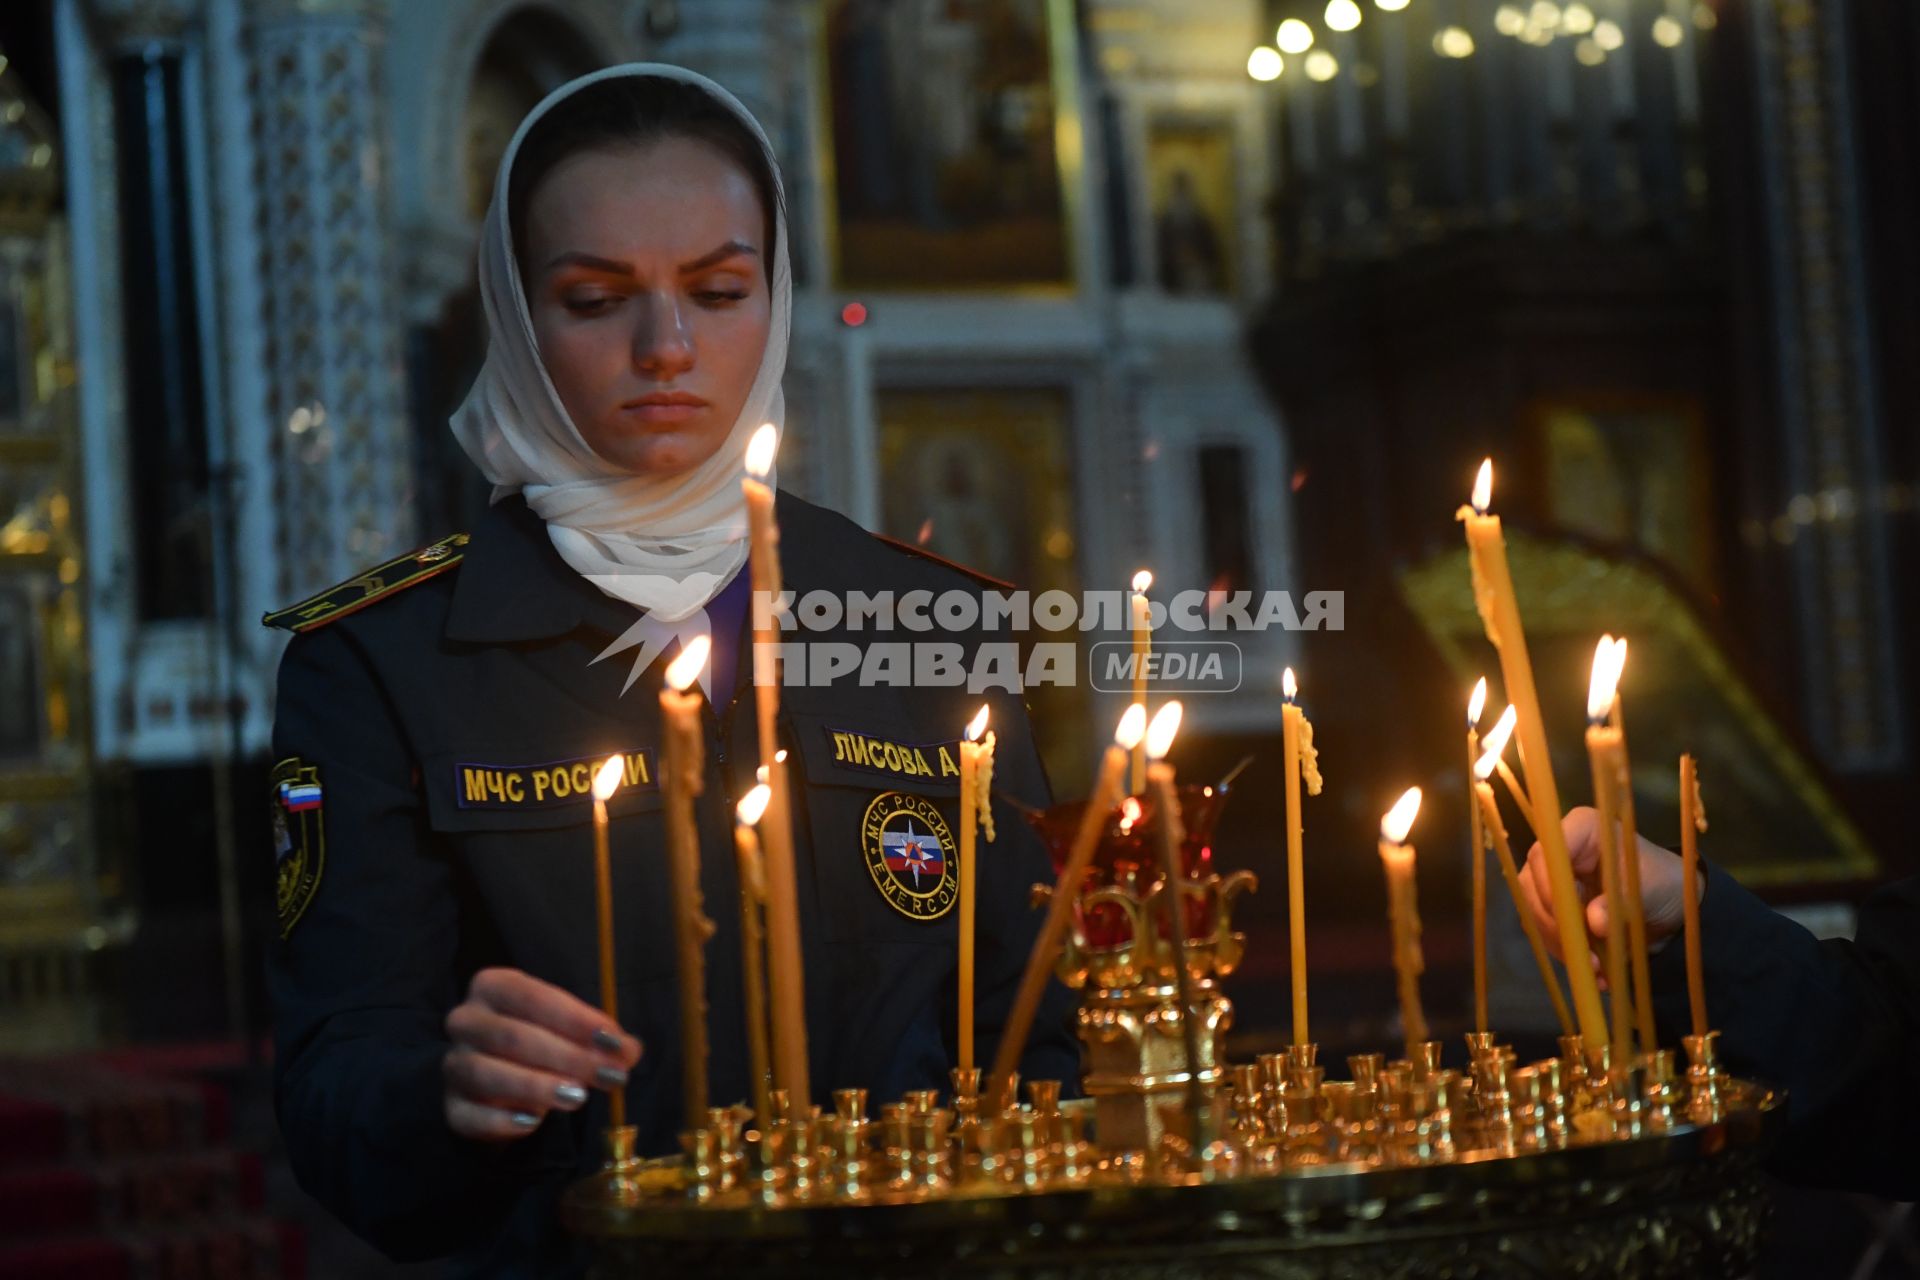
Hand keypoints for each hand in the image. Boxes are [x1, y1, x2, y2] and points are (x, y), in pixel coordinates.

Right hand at [443, 967, 641, 1140]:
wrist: (499, 1084)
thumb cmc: (540, 1043)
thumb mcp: (571, 1031)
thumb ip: (600, 1037)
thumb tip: (629, 1050)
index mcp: (494, 986)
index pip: (532, 997)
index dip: (574, 1019)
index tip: (613, 1040)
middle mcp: (466, 1020)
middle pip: (512, 1036)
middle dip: (567, 1056)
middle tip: (609, 1075)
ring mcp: (455, 1064)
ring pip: (487, 1073)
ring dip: (537, 1086)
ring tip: (578, 1097)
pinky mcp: (452, 1107)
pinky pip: (471, 1114)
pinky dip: (502, 1120)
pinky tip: (533, 1122)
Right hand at [1518, 807, 1699, 979]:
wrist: (1672, 906)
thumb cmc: (1665, 883)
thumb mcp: (1651, 890)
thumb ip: (1621, 903)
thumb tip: (1594, 923)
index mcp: (1583, 830)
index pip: (1549, 850)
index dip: (1551, 882)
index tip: (1572, 919)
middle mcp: (1560, 851)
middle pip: (1533, 883)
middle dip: (1556, 923)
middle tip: (1585, 955)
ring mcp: (1552, 879)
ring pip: (1535, 911)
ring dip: (1562, 944)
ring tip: (1596, 970)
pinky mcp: (1554, 907)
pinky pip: (1546, 930)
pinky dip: (1567, 953)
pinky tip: (1595, 973)